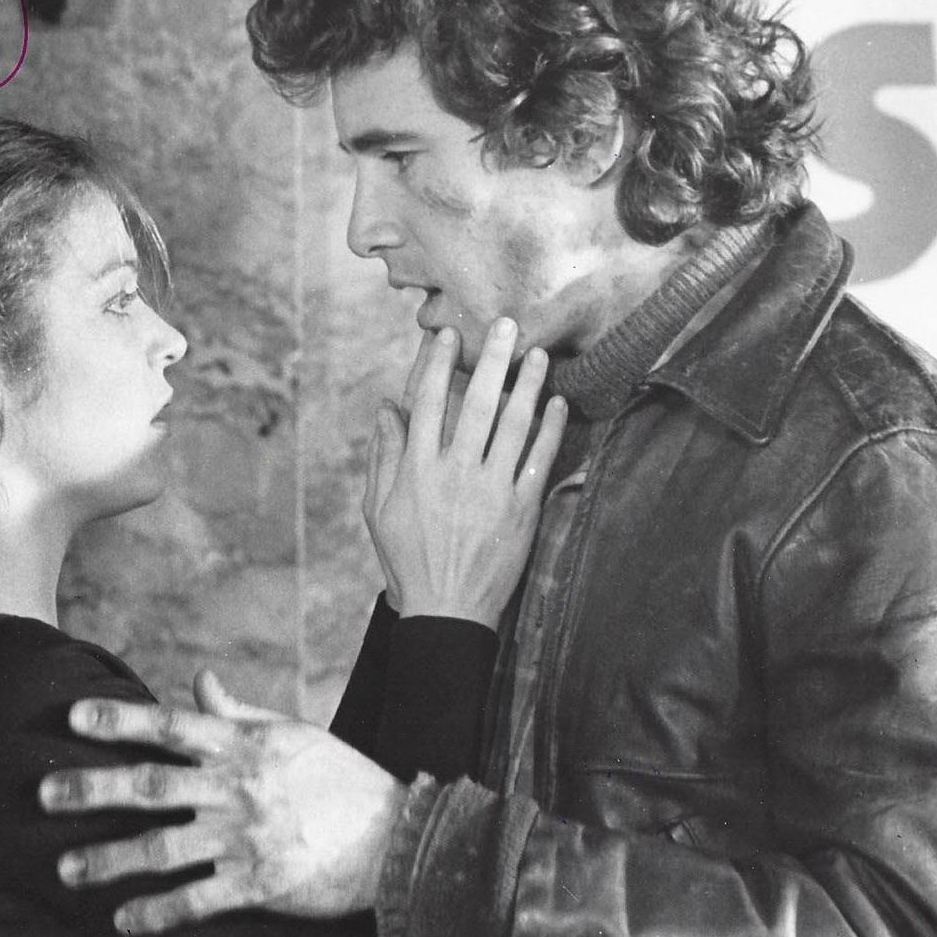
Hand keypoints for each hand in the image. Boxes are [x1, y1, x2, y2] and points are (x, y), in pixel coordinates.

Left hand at [40, 670, 406, 933]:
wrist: (394, 837)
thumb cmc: (340, 778)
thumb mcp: (291, 733)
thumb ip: (237, 711)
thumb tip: (199, 680)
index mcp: (243, 747)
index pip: (171, 726)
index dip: (121, 720)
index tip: (74, 717)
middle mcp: (237, 788)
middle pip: (151, 786)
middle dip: (92, 789)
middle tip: (42, 794)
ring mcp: (246, 838)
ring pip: (163, 849)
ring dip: (110, 859)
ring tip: (66, 869)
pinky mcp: (260, 884)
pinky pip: (198, 901)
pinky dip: (158, 913)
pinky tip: (124, 921)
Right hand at [364, 318, 566, 627]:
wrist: (446, 612)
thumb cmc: (407, 560)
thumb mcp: (379, 510)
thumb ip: (384, 456)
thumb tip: (386, 408)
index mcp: (417, 470)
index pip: (427, 403)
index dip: (437, 364)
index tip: (447, 336)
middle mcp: (455, 473)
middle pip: (477, 403)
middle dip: (492, 359)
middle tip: (507, 324)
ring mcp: (491, 491)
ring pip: (514, 425)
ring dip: (528, 385)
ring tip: (538, 354)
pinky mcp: (521, 510)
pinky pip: (540, 461)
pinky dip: (550, 429)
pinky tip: (557, 403)